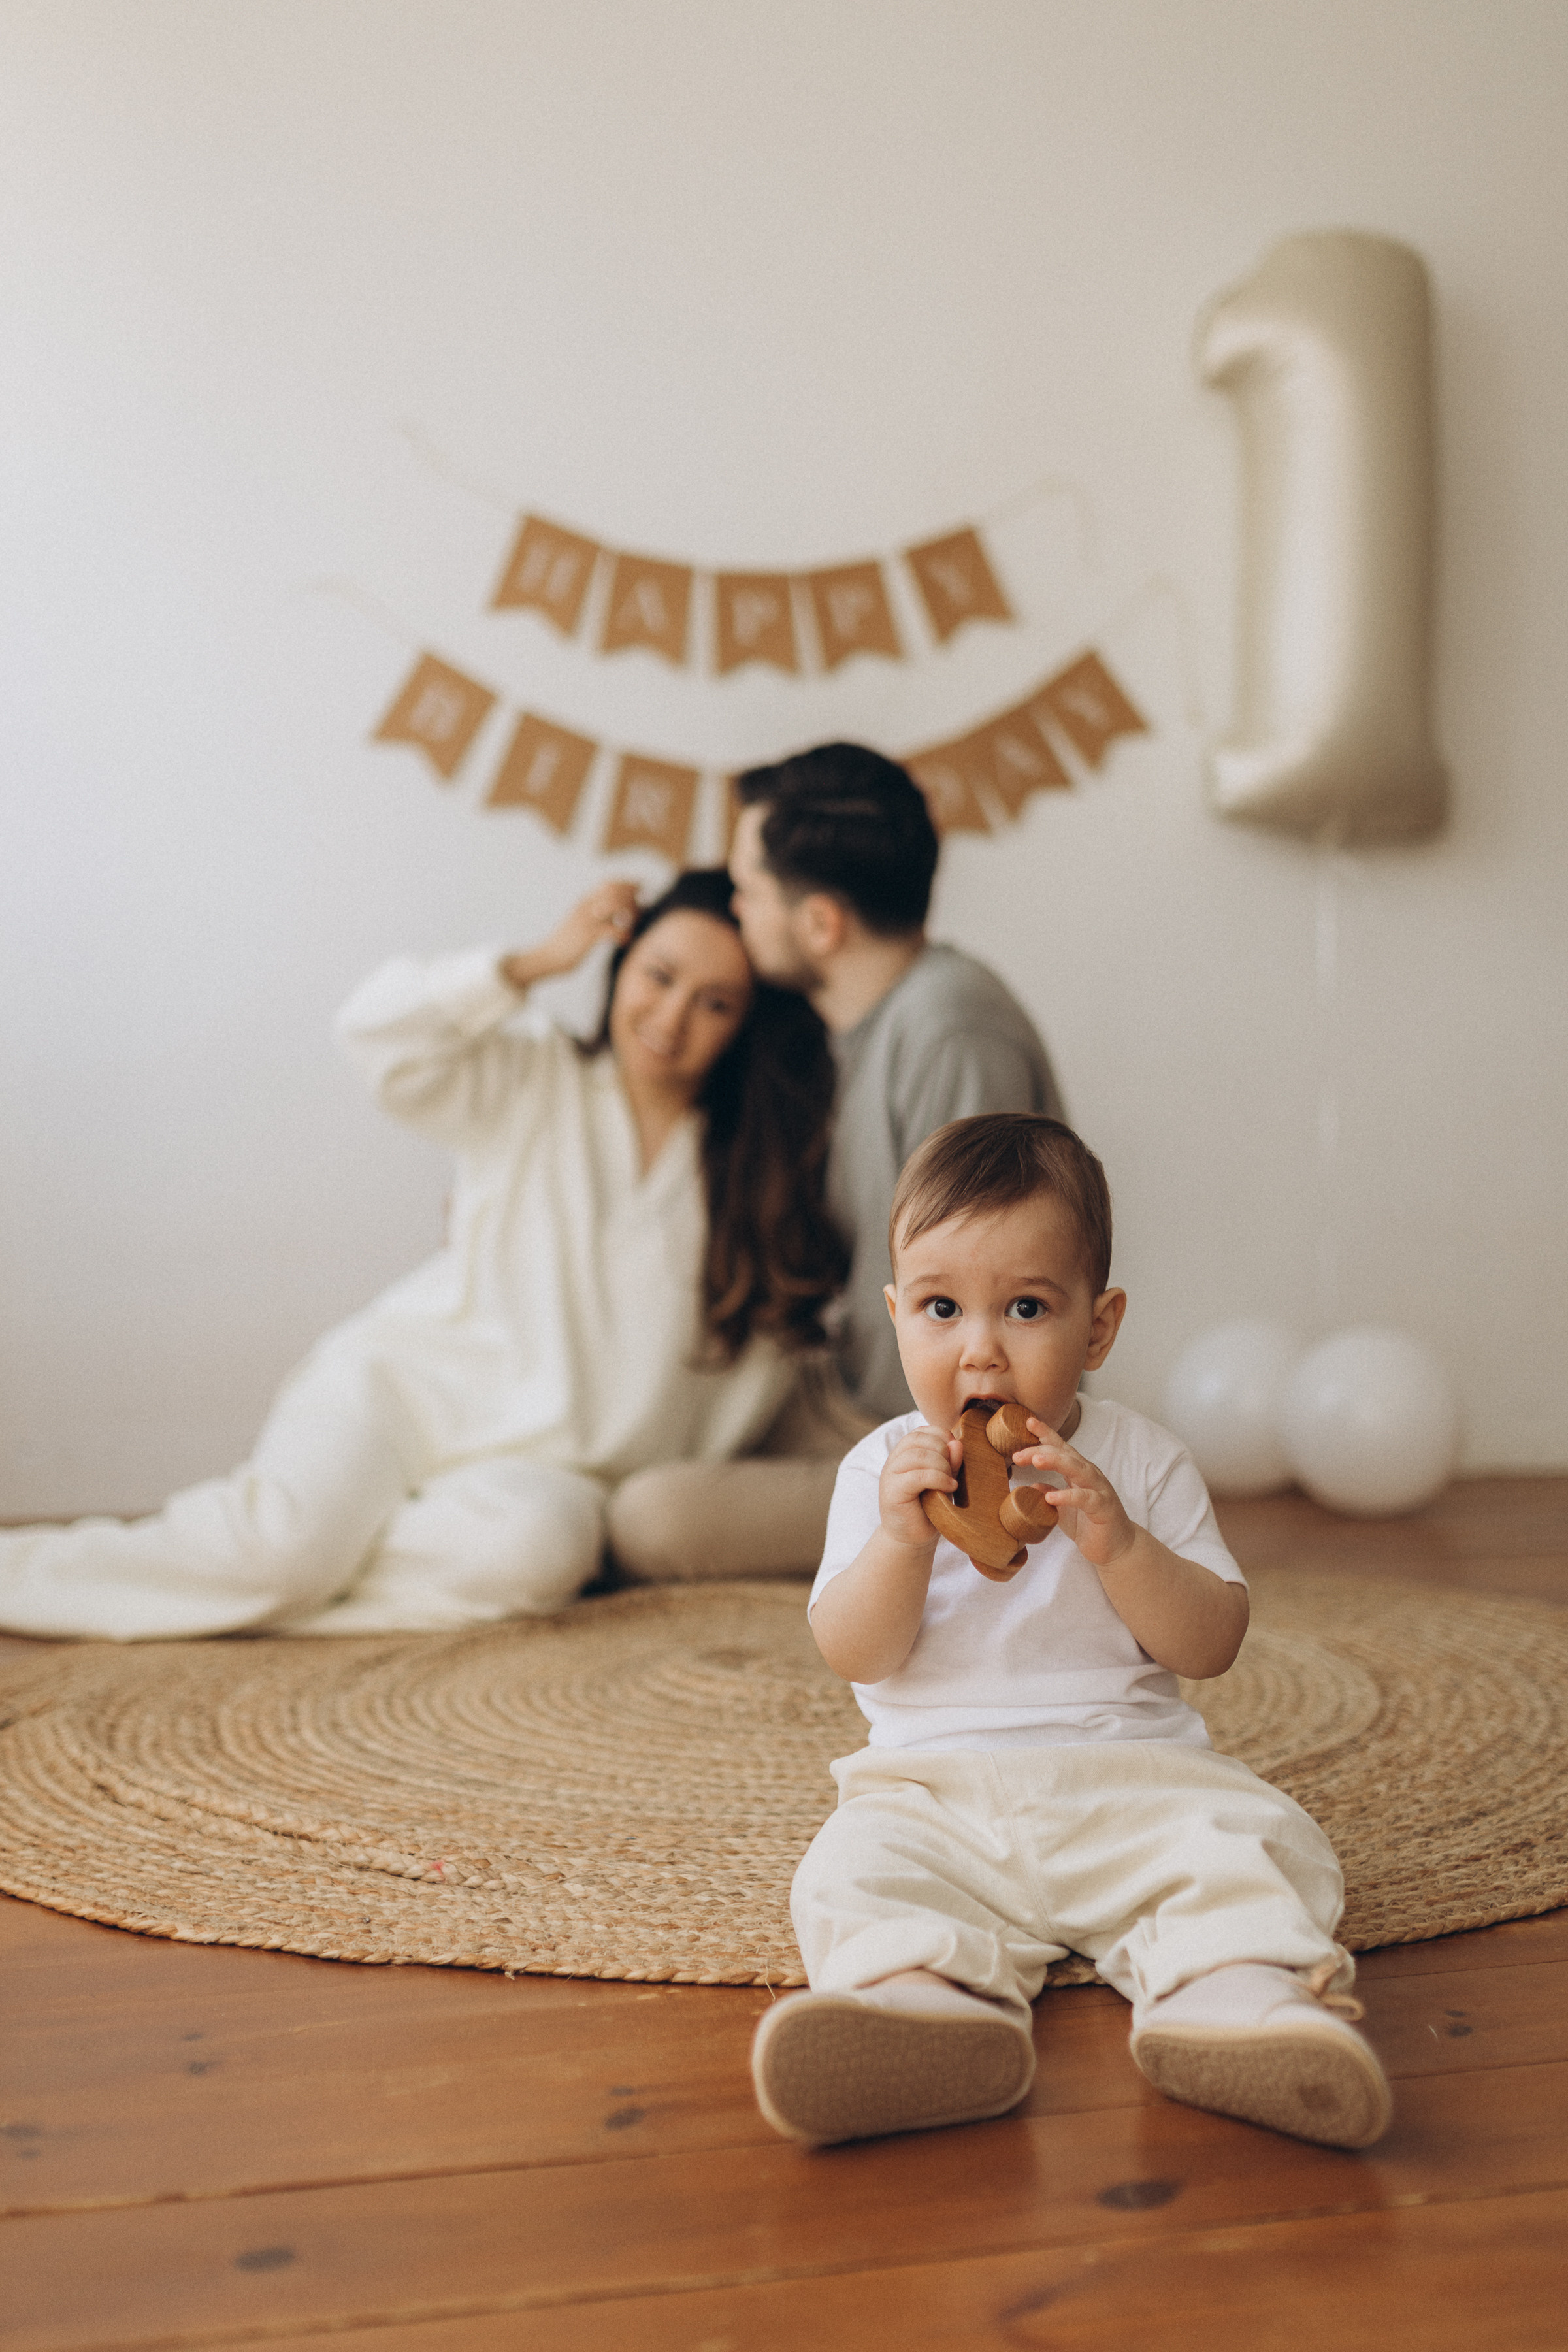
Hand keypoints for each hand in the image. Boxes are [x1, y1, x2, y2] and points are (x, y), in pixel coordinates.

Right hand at [501, 883, 638, 990]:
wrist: (544, 958)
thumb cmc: (564, 944)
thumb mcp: (579, 923)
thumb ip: (594, 916)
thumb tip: (615, 914)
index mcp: (583, 903)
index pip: (608, 883)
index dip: (627, 882)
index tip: (641, 886)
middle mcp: (585, 907)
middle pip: (614, 890)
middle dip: (632, 893)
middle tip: (644, 901)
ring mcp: (586, 921)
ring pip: (615, 905)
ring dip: (630, 911)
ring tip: (634, 922)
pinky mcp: (587, 937)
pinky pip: (612, 929)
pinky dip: (624, 933)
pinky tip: (625, 941)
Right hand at [878, 1426, 959, 1554]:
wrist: (912, 1539)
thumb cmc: (930, 1508)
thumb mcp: (944, 1480)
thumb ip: (950, 1462)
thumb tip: (957, 1443)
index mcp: (904, 1453)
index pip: (922, 1431)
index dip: (942, 1436)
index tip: (955, 1454)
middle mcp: (894, 1460)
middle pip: (919, 1439)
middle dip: (943, 1452)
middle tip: (953, 1472)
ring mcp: (890, 1475)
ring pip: (918, 1455)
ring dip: (942, 1466)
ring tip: (951, 1482)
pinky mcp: (891, 1492)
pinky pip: (917, 1476)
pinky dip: (938, 1479)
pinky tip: (949, 1488)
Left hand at [1009, 1420, 1136, 1569]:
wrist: (1118, 1548)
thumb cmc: (1090, 1525)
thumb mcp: (1064, 1509)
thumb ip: (1050, 1494)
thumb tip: (1031, 1485)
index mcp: (1079, 1472)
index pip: (1061, 1448)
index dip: (1046, 1434)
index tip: (1028, 1421)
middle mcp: (1090, 1476)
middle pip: (1065, 1455)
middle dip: (1041, 1450)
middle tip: (1018, 1454)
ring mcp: (1099, 1490)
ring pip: (1078, 1469)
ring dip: (1056, 1462)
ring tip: (1036, 1461)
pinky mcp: (1104, 1508)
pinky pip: (1085, 1499)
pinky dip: (1068, 1496)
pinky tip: (1051, 1497)